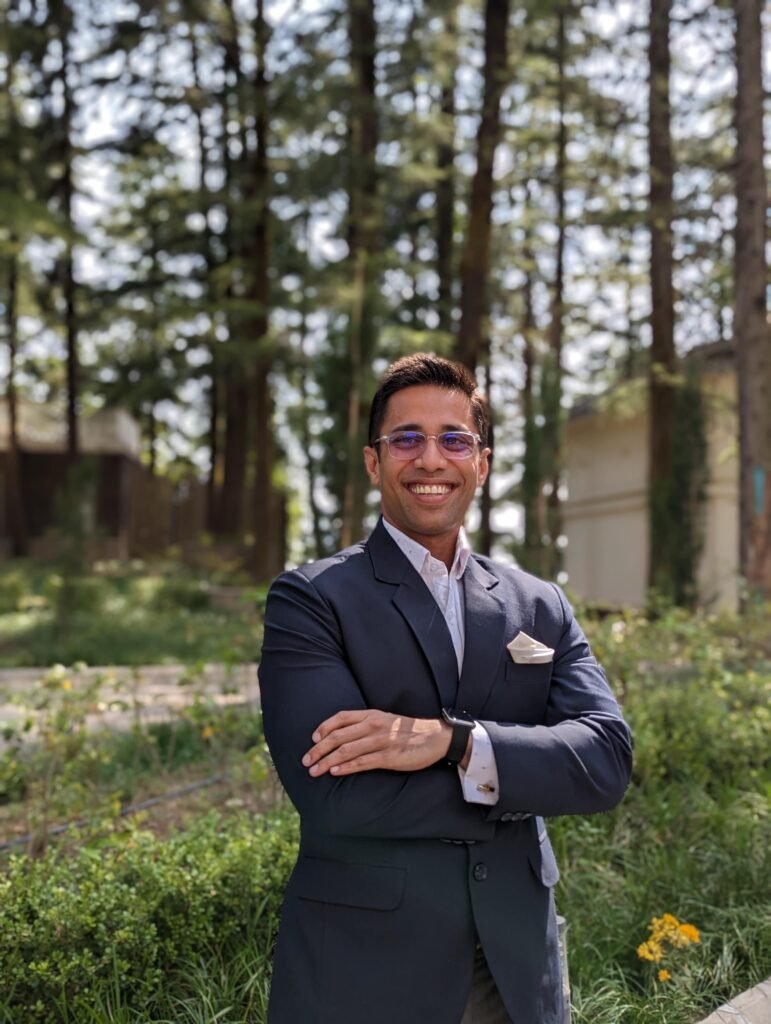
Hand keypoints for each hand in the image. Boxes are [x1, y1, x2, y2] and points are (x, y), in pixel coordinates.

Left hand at [302, 709, 453, 776]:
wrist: (436, 737)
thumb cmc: (408, 731)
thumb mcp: (385, 720)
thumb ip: (365, 724)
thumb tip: (342, 735)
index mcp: (371, 714)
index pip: (340, 718)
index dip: (324, 728)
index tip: (312, 739)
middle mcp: (374, 725)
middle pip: (338, 736)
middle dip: (318, 749)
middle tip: (306, 760)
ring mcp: (381, 741)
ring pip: (346, 751)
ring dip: (326, 761)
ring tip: (314, 771)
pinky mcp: (389, 757)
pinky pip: (362, 762)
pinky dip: (346, 767)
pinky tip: (334, 772)